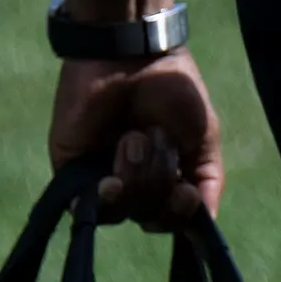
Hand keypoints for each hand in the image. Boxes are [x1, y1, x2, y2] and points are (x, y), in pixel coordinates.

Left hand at [50, 52, 224, 228]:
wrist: (132, 52)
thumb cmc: (172, 87)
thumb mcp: (203, 138)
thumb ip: (208, 183)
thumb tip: (205, 229)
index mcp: (167, 178)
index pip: (173, 220)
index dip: (179, 215)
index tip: (186, 193)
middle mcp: (135, 184)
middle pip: (150, 218)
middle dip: (159, 180)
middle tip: (156, 137)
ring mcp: (101, 179)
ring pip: (123, 212)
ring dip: (136, 176)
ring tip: (132, 136)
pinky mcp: (72, 173)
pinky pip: (88, 209)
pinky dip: (106, 197)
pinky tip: (110, 179)